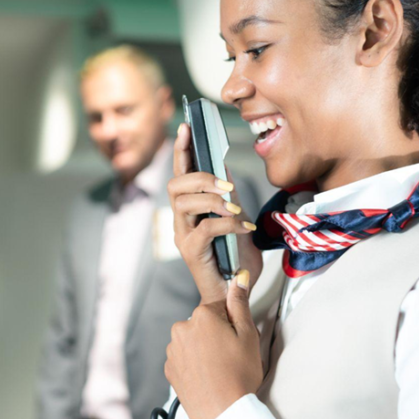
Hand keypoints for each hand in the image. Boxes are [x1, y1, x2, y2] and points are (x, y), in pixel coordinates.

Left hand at [165, 270, 262, 418]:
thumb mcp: (247, 335)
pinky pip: (184, 359)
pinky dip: (195, 364)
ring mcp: (173, 350)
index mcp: (201, 316)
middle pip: (203, 323)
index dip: (232, 322)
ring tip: (220, 369)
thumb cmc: (238, 376)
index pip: (219, 307)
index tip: (237, 337)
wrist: (222, 414)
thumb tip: (237, 279)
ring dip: (204, 349)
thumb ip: (240, 304)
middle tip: (231, 355)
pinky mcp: (169, 369)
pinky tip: (209, 376)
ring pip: (193, 341)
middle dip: (216, 334)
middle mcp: (181, 329)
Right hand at [169, 123, 263, 304]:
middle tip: (227, 184)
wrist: (234, 292)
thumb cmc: (234, 258)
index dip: (180, 150)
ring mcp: (182, 236)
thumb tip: (226, 168)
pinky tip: (244, 227)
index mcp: (187, 210)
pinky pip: (205, 227)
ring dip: (213, 199)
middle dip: (200, 177)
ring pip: (184, 203)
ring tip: (235, 207)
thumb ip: (227, 196)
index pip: (179, 174)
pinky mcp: (191, 252)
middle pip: (174, 185)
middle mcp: (179, 221)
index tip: (186, 126)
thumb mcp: (235, 219)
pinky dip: (227, 223)